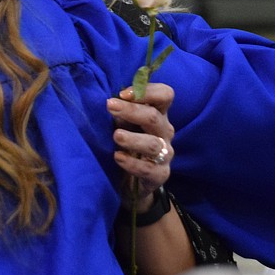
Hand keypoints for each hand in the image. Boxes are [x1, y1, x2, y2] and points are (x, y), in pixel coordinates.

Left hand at [107, 82, 175, 207]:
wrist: (132, 183)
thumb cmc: (127, 145)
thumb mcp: (124, 126)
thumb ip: (121, 114)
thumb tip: (109, 101)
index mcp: (158, 115)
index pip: (165, 95)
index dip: (148, 91)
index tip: (123, 93)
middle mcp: (165, 132)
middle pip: (154, 117)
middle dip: (132, 110)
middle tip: (110, 106)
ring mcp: (165, 154)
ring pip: (153, 144)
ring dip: (133, 138)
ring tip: (116, 136)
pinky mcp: (160, 174)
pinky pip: (149, 169)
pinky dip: (132, 163)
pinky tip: (118, 157)